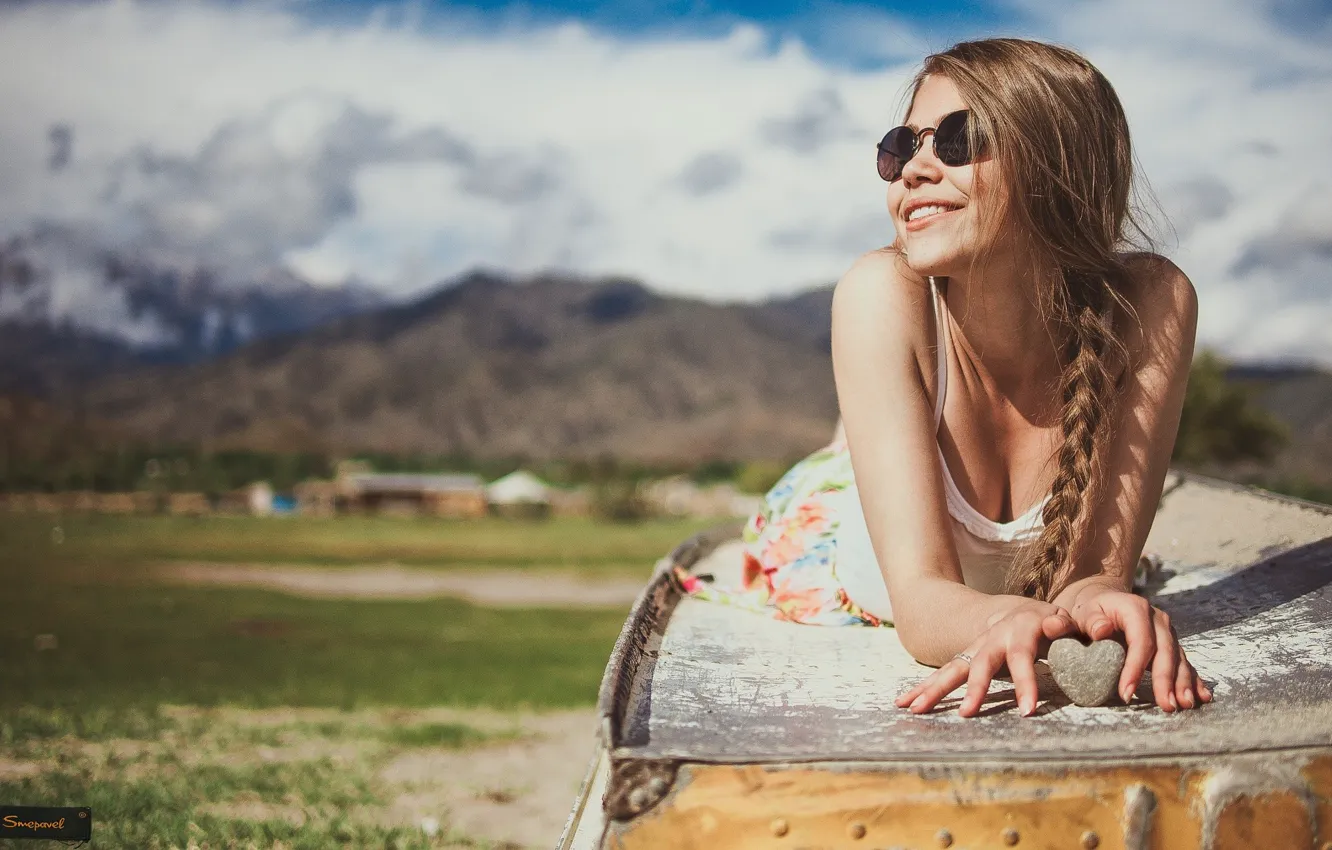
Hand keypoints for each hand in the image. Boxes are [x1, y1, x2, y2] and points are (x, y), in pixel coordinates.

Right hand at [894, 602, 1077, 716]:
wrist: (1021, 612)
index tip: (1027, 710)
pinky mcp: (964, 661)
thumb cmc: (1051, 624)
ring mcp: (975, 650)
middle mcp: (992, 640)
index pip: (1022, 657)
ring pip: (953, 669)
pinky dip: (924, 689)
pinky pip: (943, 675)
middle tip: (966, 714)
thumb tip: (1056, 626)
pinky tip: (906, 703)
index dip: (1024, 682)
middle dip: (973, 688)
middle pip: (979, 664)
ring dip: (934, 689)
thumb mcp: (1064, 621)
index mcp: (1020, 630)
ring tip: (916, 709)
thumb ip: (1063, 626)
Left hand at [1067, 587, 1211, 710]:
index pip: (1140, 640)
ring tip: (1184, 704)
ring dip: (1183, 683)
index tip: (1126, 693)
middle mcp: (1156, 618)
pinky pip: (1184, 662)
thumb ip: (1089, 621)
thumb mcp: (1082, 612)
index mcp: (1135, 608)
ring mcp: (1167, 631)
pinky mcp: (1171, 642)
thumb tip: (1102, 630)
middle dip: (1166, 680)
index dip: (1136, 667)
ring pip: (1178, 658)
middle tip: (1166, 706)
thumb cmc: (1087, 611)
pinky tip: (1202, 696)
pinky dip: (1193, 679)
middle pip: (1165, 651)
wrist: (1100, 601)